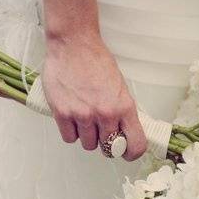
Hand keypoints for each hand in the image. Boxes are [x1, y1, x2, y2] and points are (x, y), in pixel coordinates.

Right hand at [42, 33, 146, 160]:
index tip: (125, 152)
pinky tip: (72, 117)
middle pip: (108, 148)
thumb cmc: (95, 61)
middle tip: (100, 130)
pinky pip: (69, 138)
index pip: (135, 145)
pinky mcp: (63, 114)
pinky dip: (71, 131)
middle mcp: (105, 114)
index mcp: (124, 106)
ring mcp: (82, 115)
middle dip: (105, 142)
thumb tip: (124, 132)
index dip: (130, 153)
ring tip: (84, 118)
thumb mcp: (119, 86)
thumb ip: (122, 111)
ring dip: (87, 136)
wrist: (73, 45)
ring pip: (88, 144)